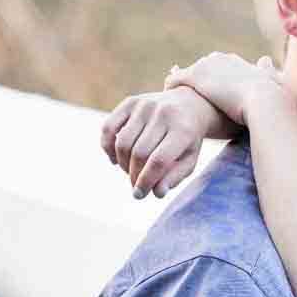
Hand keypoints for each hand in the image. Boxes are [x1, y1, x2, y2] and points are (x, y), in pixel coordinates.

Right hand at [100, 87, 232, 198]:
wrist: (189, 103)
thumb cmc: (188, 138)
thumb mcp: (189, 159)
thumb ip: (174, 177)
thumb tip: (157, 192)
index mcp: (183, 130)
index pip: (158, 161)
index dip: (145, 181)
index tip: (139, 194)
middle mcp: (164, 114)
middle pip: (139, 153)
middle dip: (134, 175)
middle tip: (136, 185)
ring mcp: (145, 105)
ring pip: (122, 143)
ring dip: (122, 164)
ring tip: (130, 170)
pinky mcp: (130, 102)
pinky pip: (108, 128)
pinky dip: (107, 147)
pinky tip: (115, 158)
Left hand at [164, 52, 284, 127]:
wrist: (265, 100)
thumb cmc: (273, 96)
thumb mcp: (271, 79)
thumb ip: (267, 70)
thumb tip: (265, 59)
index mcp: (234, 61)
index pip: (215, 65)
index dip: (210, 78)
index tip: (205, 87)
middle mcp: (218, 58)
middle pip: (199, 67)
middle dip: (194, 79)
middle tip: (184, 91)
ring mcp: (205, 66)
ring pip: (186, 73)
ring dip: (180, 84)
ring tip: (172, 97)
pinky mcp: (195, 77)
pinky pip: (176, 79)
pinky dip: (171, 86)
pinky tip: (166, 99)